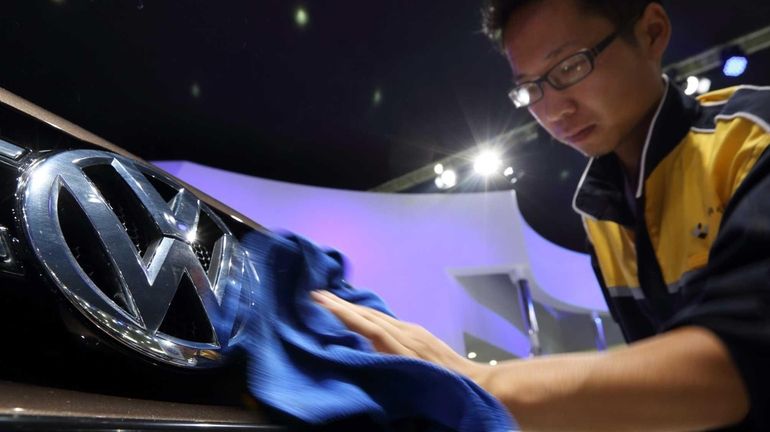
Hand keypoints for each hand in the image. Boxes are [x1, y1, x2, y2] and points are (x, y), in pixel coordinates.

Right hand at [310, 290, 486, 382]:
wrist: (480, 386)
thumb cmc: (446, 391)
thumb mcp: (414, 384)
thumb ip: (387, 369)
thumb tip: (361, 358)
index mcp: (401, 346)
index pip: (366, 325)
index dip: (342, 313)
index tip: (319, 299)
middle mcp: (405, 333)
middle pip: (368, 315)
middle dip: (342, 304)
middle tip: (317, 293)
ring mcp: (414, 332)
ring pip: (378, 316)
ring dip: (354, 308)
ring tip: (332, 301)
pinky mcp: (420, 334)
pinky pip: (388, 321)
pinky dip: (369, 316)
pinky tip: (363, 316)